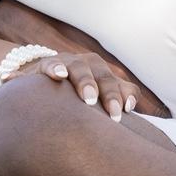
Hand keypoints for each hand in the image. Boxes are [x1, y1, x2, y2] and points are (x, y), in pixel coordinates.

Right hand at [0, 0, 169, 116]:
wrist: (45, 83)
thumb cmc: (78, 99)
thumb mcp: (97, 102)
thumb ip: (116, 104)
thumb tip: (131, 107)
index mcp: (104, 75)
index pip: (119, 84)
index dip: (123, 95)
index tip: (125, 111)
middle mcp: (88, 65)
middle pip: (102, 74)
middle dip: (107, 91)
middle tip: (112, 112)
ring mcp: (67, 63)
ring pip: (78, 67)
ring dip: (84, 80)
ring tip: (88, 96)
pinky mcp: (44, 66)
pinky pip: (49, 65)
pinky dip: (53, 69)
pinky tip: (56, 76)